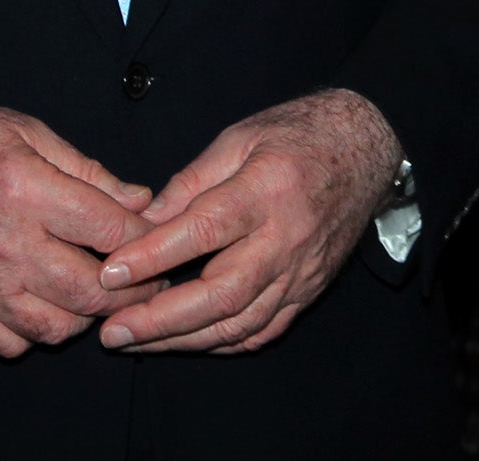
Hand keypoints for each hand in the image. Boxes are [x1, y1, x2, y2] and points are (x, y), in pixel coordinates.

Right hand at [0, 82, 154, 356]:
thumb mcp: (28, 132)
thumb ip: (88, 171)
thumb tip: (140, 200)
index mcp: (26, 190)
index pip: (109, 229)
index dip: (147, 237)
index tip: (162, 238)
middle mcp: (4, 245)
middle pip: (90, 291)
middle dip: (133, 291)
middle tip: (151, 281)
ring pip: (55, 328)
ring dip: (87, 317)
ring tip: (100, 294)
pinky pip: (8, 344)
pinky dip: (36, 334)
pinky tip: (48, 306)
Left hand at [95, 87, 401, 354]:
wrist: (368, 149)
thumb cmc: (300, 135)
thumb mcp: (241, 137)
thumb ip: (192, 181)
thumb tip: (144, 221)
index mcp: (267, 188)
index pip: (204, 230)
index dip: (153, 256)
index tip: (110, 271)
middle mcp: (286, 238)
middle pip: (221, 293)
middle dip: (160, 319)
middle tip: (113, 330)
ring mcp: (301, 271)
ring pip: (239, 323)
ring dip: (182, 340)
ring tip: (135, 343)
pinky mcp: (308, 290)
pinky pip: (261, 330)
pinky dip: (220, 342)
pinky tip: (186, 340)